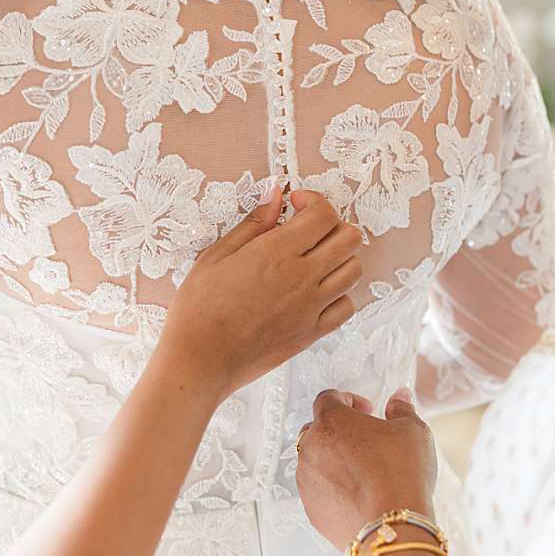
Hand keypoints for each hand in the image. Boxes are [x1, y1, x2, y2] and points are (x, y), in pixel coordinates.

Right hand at [151, 187, 361, 405]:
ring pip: (354, 270)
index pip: (324, 214)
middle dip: (333, 225)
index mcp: (277, 253)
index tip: (297, 204)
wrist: (200, 359)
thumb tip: (275, 196)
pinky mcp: (313, 333)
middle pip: (350, 238)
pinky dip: (339, 294)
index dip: (315, 201)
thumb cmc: (199, 309)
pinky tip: (316, 292)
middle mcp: (303, 277)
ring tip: (314, 260)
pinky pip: (347, 306)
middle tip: (309, 230)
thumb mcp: (217, 255)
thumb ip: (253, 223)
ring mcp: (312, 307)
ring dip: (340, 258)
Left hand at [295, 389, 437, 547]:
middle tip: (366, 439)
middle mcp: (311, 448)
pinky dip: (333, 486)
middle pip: (317, 428)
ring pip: (315, 460)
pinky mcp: (310, 508)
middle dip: (339, 430)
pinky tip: (359, 493)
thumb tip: (399, 398)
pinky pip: (318, 489)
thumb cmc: (401, 474)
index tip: (367, 411)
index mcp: (332, 421)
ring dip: (334, 459)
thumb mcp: (413, 431)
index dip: (348, 400)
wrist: (391, 527)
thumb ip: (401, 409)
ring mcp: (307, 480)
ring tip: (364, 470)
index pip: (328, 398)